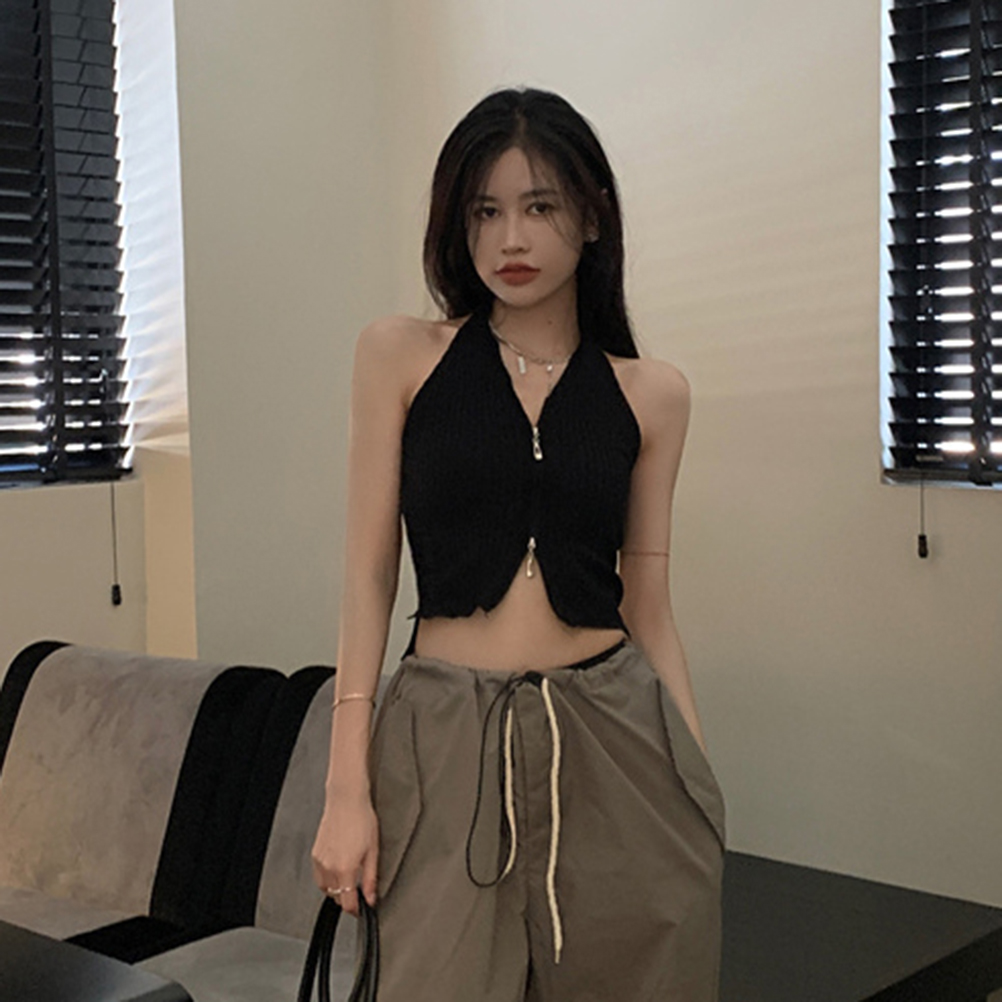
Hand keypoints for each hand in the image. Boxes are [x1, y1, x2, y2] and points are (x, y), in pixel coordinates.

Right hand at [311, 789, 378, 916]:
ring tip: (350, 879)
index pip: (347, 903)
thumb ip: (371, 878)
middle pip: (336, 897)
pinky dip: (328, 879)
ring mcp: (319, 860)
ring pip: (326, 888)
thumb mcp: (373, 851)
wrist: (346, 800)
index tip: (362, 910)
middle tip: (360, 892)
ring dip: (337, 890)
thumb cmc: (362, 819)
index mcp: (344, 869)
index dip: (356, 911)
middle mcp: (328, 867)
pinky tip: (339, 869)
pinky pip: (319, 876)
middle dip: (348, 899)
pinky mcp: (315, 853)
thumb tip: (371, 897)